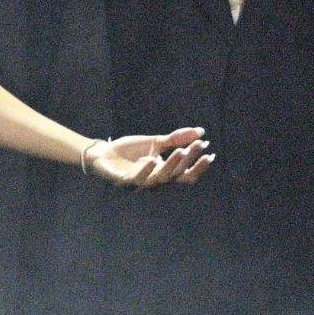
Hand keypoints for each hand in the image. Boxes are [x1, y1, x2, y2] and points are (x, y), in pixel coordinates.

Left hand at [86, 127, 211, 187]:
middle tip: (196, 147)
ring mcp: (140, 184)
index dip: (199, 167)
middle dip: (188, 161)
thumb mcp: (155, 143)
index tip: (210, 154)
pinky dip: (145, 171)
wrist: (103, 153)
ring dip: (171, 165)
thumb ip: (175, 139)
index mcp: (164, 174)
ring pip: (159, 179)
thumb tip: (200, 131)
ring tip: (180, 151)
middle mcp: (155, 182)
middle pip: (176, 175)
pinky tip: (152, 160)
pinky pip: (137, 179)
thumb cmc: (130, 151)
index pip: (186, 175)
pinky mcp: (124, 182)